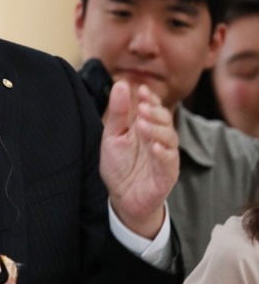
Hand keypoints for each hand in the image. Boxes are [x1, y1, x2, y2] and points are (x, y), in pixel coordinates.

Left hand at [100, 81, 178, 236]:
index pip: (153, 108)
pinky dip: (163, 153)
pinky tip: (154, 147)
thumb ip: (118, 112)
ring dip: (158, 130)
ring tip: (144, 124)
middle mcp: (158, 139)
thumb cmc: (120, 166)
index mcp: (146, 128)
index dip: (150, 98)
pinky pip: (169, 162)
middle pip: (164, 120)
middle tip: (143, 107)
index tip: (141, 89)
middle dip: (155, 112)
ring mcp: (165, 157)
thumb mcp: (113, 136)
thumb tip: (121, 84)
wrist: (122, 198)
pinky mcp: (167, 175)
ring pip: (169, 138)